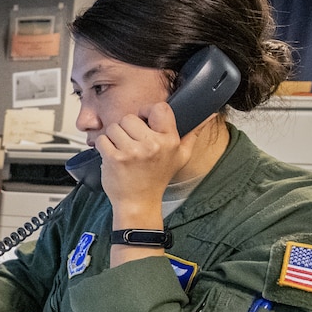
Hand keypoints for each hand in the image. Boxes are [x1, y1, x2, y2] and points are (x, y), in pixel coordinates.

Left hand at [96, 101, 191, 215]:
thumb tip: (209, 115)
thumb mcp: (181, 156)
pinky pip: (102, 140)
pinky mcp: (114, 158)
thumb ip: (193, 133)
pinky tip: (113, 157)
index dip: (147, 112)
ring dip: (114, 138)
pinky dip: (104, 147)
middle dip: (127, 129)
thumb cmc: (157, 179)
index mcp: (169, 140)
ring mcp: (132, 151)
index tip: (143, 121)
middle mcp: (152, 145)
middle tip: (131, 144)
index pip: (159, 108)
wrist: (138, 203)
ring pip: (114, 127)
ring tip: (122, 151)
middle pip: (130, 117)